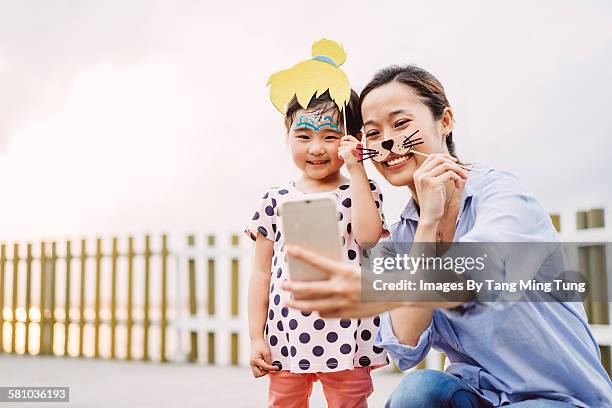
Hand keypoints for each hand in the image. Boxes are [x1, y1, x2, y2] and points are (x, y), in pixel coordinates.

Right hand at [249, 337, 277, 377]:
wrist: (256, 341)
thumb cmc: (261, 345)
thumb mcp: (266, 352)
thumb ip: (269, 361)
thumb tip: (272, 367)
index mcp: (255, 360)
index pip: (265, 368)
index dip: (272, 368)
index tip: (278, 367)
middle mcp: (252, 364)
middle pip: (258, 374)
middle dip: (265, 372)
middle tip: (270, 367)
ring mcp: (251, 364)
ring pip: (257, 374)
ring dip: (263, 372)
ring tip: (267, 366)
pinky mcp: (253, 364)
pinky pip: (257, 370)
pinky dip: (261, 370)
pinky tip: (265, 364)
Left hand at [282, 244, 399, 317]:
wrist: (394, 294)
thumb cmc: (373, 278)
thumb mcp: (355, 269)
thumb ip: (337, 272)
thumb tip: (317, 274)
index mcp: (345, 271)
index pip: (318, 261)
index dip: (301, 254)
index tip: (288, 248)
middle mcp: (342, 288)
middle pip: (310, 289)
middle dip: (293, 287)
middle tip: (282, 284)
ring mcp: (343, 303)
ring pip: (314, 306)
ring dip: (298, 304)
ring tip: (287, 302)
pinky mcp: (346, 314)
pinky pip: (326, 314)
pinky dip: (317, 311)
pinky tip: (311, 309)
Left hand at [338, 135, 362, 170]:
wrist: (358, 170)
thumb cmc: (356, 162)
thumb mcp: (357, 151)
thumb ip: (352, 145)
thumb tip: (343, 140)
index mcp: (359, 144)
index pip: (349, 136)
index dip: (344, 138)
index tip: (342, 141)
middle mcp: (355, 145)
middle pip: (342, 143)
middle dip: (342, 148)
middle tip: (347, 154)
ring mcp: (351, 149)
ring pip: (340, 148)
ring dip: (342, 153)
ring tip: (348, 158)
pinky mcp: (346, 153)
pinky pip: (339, 153)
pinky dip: (341, 157)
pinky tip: (346, 160)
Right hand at [412, 153, 467, 223]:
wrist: (429, 216)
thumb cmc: (433, 201)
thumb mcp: (433, 184)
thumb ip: (437, 173)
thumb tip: (452, 162)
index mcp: (418, 173)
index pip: (432, 157)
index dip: (445, 157)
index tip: (455, 162)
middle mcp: (420, 174)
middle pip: (439, 158)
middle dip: (453, 162)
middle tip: (461, 170)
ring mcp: (425, 178)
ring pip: (446, 165)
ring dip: (458, 170)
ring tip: (463, 178)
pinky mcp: (433, 183)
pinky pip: (450, 174)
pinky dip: (457, 178)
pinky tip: (458, 186)